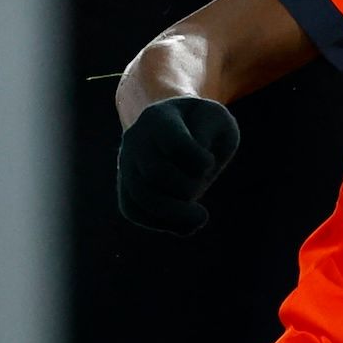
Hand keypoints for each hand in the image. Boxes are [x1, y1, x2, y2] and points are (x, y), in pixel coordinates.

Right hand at [117, 96, 240, 233]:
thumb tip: (194, 169)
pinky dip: (161, 223)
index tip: (210, 162)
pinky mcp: (125, 185)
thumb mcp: (217, 119)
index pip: (175, 144)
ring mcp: (127, 162)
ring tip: (200, 218)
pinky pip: (133, 210)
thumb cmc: (203, 125)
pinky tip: (185, 224)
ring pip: (139, 197)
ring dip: (174, 215)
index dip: (200, 161)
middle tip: (204, 186)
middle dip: (187, 188)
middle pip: (155, 173)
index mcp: (159, 117)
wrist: (177, 126)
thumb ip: (210, 135)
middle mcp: (136, 138)